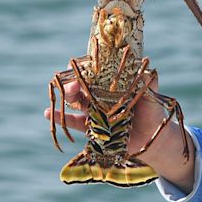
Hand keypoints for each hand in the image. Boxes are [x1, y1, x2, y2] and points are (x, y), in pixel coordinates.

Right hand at [43, 75, 195, 192]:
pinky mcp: (90, 127)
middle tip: (74, 83)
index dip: (84, 65)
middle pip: (80, 83)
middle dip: (73, 80)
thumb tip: (148, 69)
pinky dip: (59, 117)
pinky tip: (47, 113)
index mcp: (110, 82)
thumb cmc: (152, 111)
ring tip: (65, 93)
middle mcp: (99, 93)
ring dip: (66, 94)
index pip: (93, 69)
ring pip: (74, 99)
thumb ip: (148, 82)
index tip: (79, 63)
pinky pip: (72, 121)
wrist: (153, 138)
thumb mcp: (151, 94)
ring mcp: (93, 109)